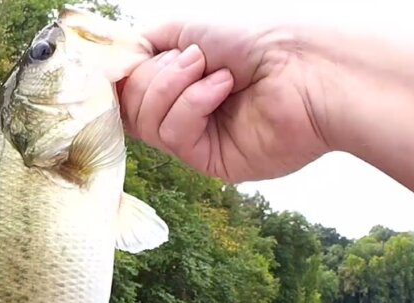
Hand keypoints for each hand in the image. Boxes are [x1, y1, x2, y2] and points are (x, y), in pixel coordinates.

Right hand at [118, 22, 336, 182]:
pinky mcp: (208, 161)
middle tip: (194, 59)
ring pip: (146, 122)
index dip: (120, 77)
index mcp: (176, 83)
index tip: (120, 62)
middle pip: (130, 106)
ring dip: (175, 87)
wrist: (304, 65)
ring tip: (214, 72)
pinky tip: (223, 89)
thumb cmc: (254, 40)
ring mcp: (195, 138)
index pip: (126, 89)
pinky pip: (173, 135)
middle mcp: (182, 111)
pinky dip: (193, 104)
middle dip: (155, 76)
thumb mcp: (186, 29)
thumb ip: (142, 46)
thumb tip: (109, 65)